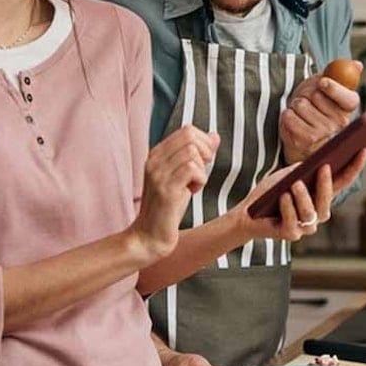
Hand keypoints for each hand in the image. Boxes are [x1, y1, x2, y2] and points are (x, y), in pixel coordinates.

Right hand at [130, 126, 219, 261]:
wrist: (150, 236)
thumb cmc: (168, 208)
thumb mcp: (184, 177)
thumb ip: (198, 155)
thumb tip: (215, 136)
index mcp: (156, 154)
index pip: (187, 130)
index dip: (204, 143)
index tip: (202, 163)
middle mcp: (154, 160)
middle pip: (190, 136)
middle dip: (205, 153)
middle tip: (200, 173)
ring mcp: (158, 174)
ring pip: (192, 152)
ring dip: (201, 170)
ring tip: (193, 185)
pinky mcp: (165, 189)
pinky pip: (191, 169)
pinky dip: (199, 180)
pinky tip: (192, 191)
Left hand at [232, 148, 365, 240]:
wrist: (248, 214)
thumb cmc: (270, 193)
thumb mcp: (286, 175)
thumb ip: (302, 169)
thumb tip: (317, 160)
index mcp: (320, 196)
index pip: (342, 182)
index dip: (354, 167)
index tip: (363, 150)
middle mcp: (317, 214)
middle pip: (327, 200)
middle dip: (326, 184)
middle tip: (324, 167)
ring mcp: (305, 227)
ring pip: (310, 212)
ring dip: (302, 197)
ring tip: (295, 184)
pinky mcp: (290, 235)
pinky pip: (292, 221)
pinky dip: (287, 207)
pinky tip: (283, 197)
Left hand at [279, 67, 362, 163]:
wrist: (301, 131)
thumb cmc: (316, 105)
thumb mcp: (326, 85)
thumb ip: (339, 74)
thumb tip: (357, 64)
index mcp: (348, 107)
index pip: (348, 98)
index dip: (334, 89)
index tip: (323, 82)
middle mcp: (340, 122)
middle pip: (316, 95)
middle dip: (307, 93)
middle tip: (308, 100)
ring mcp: (323, 132)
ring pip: (301, 105)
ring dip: (295, 104)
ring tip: (301, 112)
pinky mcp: (305, 140)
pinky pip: (289, 116)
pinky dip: (287, 115)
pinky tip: (294, 120)